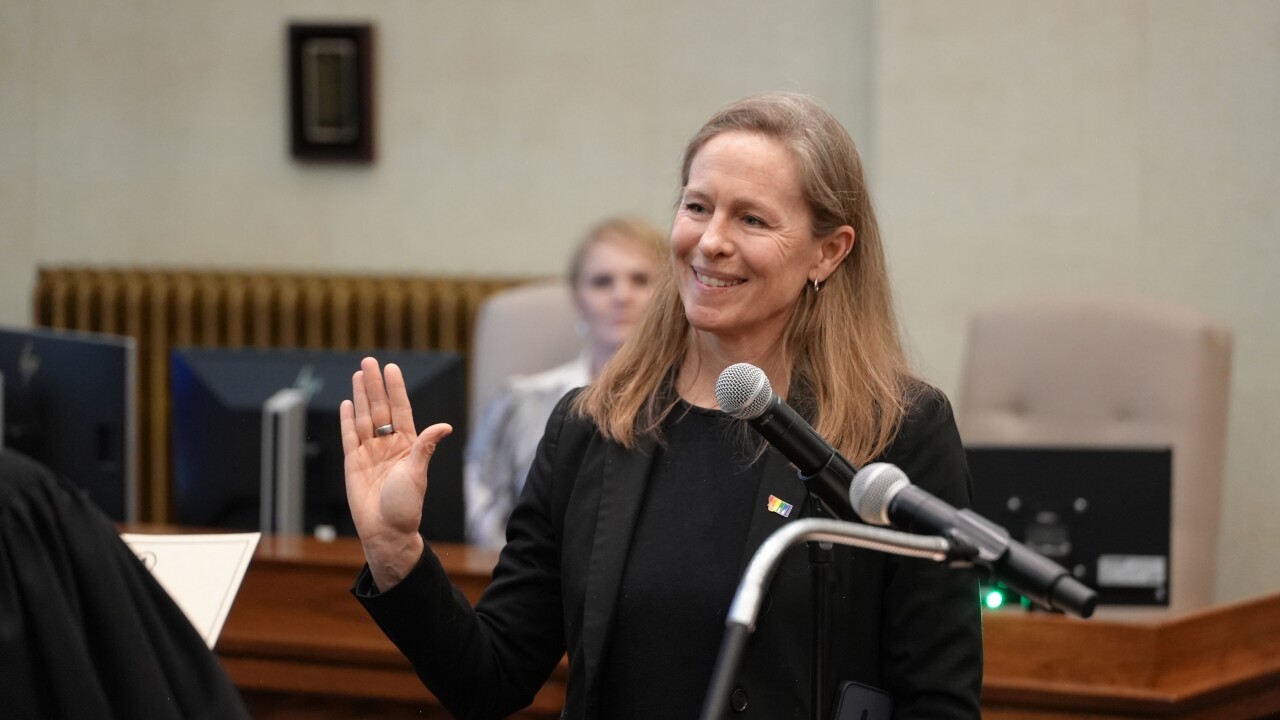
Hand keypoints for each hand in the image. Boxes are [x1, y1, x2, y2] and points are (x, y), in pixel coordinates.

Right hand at [340, 357, 452, 590]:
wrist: (386, 531)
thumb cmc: (406, 507)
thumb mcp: (418, 474)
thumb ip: (425, 447)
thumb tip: (444, 426)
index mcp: (407, 445)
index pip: (400, 410)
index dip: (396, 389)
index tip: (392, 369)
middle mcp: (388, 445)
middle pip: (379, 408)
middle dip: (374, 385)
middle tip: (369, 362)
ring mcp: (369, 452)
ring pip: (364, 418)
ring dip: (360, 396)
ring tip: (358, 375)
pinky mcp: (352, 463)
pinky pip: (349, 437)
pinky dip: (347, 420)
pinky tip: (347, 403)